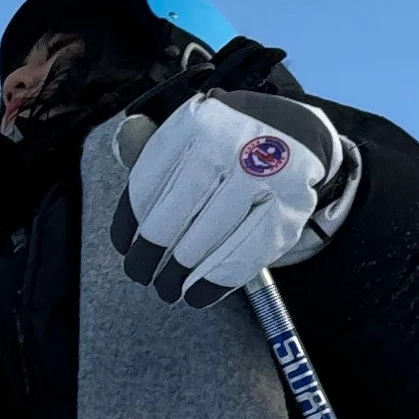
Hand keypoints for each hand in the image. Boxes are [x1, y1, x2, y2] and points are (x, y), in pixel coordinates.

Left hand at [111, 89, 360, 302]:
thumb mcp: (190, 132)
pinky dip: (217, 281)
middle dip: (151, 253)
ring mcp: (264, 174)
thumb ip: (151, 145)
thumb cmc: (227, 142)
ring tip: (168, 289)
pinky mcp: (290, 204)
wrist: (294, 134)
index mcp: (195, 123)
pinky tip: (198, 294)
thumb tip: (125, 142)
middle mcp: (230, 144)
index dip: (130, 222)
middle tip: (141, 274)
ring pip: (208, 236)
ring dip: (181, 272)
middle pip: (175, 214)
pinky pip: (246, 252)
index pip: (148, 183)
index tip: (124, 247)